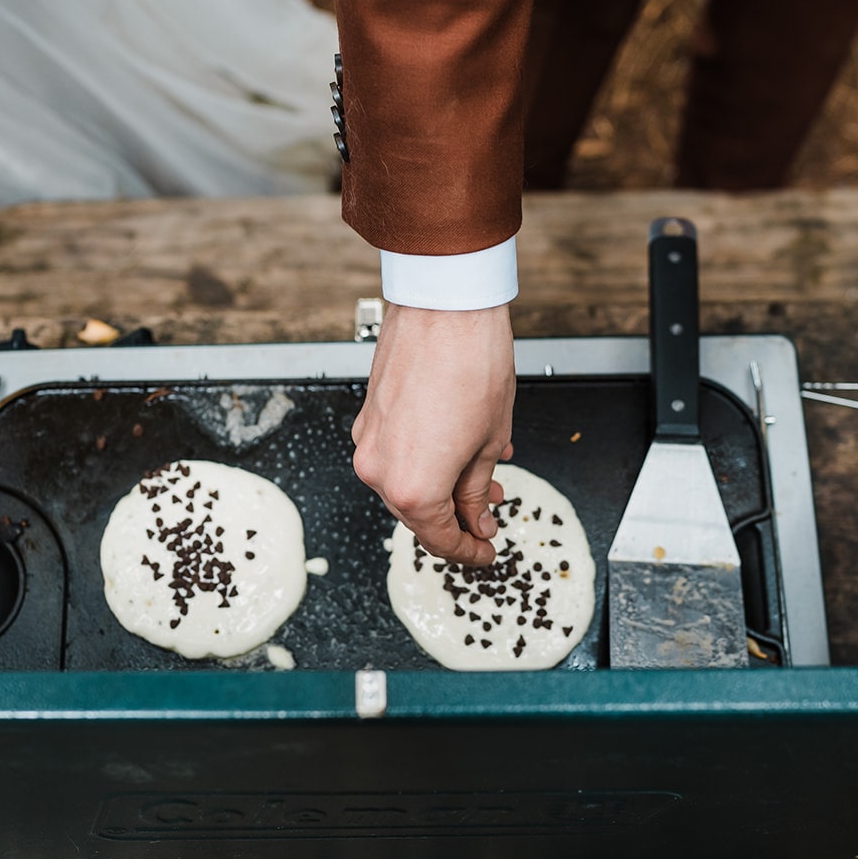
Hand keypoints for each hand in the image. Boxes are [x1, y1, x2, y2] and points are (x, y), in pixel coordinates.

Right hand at [352, 303, 515, 565]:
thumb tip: (477, 519)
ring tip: (481, 475)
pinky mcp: (368, 417)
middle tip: (489, 514)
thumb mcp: (489, 441)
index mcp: (413, 488)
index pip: (439, 539)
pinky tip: (456, 449)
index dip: (468, 551)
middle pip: (418, 514)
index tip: (486, 552)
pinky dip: (425, 461)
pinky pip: (395, 455)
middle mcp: (379, 470)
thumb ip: (477, 491)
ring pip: (404, 484)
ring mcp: (368, 441)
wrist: (445, 306)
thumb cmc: (471, 364)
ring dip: (441, 487)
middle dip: (457, 518)